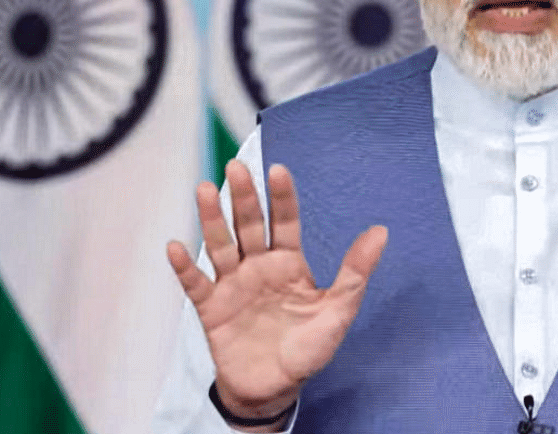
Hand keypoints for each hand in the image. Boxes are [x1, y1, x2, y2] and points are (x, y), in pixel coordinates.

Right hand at [166, 161, 386, 428]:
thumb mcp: (339, 310)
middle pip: (249, 225)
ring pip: (220, 245)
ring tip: (206, 190)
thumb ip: (355, 271)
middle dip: (244, 197)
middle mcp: (258, 266)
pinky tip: (176, 246)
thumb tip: (381, 231)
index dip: (282, 198)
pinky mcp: (211, 308)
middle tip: (237, 168)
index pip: (285, 222)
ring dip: (212, 219)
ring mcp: (233, 285)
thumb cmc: (309, 349)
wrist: (275, 388)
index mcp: (289, 262)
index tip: (278, 170)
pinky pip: (195, 284)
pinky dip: (185, 266)